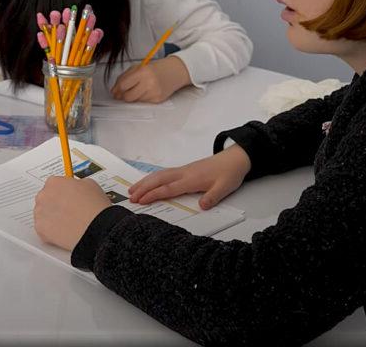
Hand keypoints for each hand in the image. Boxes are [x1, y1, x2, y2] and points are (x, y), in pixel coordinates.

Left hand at [34, 176, 111, 250]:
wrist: (95, 227)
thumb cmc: (95, 205)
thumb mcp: (90, 184)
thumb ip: (77, 184)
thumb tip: (76, 188)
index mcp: (54, 182)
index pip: (54, 184)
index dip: (63, 192)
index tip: (68, 197)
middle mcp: (43, 196)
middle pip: (46, 199)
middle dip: (55, 204)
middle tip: (69, 211)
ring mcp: (39, 213)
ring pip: (43, 214)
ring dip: (52, 217)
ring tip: (68, 222)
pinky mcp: (40, 229)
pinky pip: (44, 229)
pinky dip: (52, 231)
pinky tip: (64, 231)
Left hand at [111, 56, 190, 102]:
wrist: (175, 71)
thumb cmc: (156, 69)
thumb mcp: (139, 67)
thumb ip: (125, 77)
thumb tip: (115, 90)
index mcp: (143, 71)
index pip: (124, 85)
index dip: (117, 89)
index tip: (114, 91)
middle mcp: (149, 82)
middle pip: (128, 97)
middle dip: (123, 96)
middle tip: (122, 94)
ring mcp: (154, 92)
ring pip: (135, 101)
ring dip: (133, 96)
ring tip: (138, 89)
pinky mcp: (158, 100)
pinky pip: (143, 102)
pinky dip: (142, 98)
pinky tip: (146, 91)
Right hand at [128, 144, 251, 209]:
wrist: (235, 159)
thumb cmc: (229, 173)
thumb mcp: (224, 188)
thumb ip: (212, 197)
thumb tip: (201, 206)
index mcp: (192, 179)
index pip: (169, 188)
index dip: (154, 195)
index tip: (141, 201)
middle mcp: (184, 173)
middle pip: (159, 179)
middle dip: (144, 188)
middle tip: (130, 197)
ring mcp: (184, 170)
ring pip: (160, 175)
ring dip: (146, 182)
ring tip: (133, 190)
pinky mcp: (185, 170)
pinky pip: (165, 173)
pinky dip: (154, 178)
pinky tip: (149, 182)